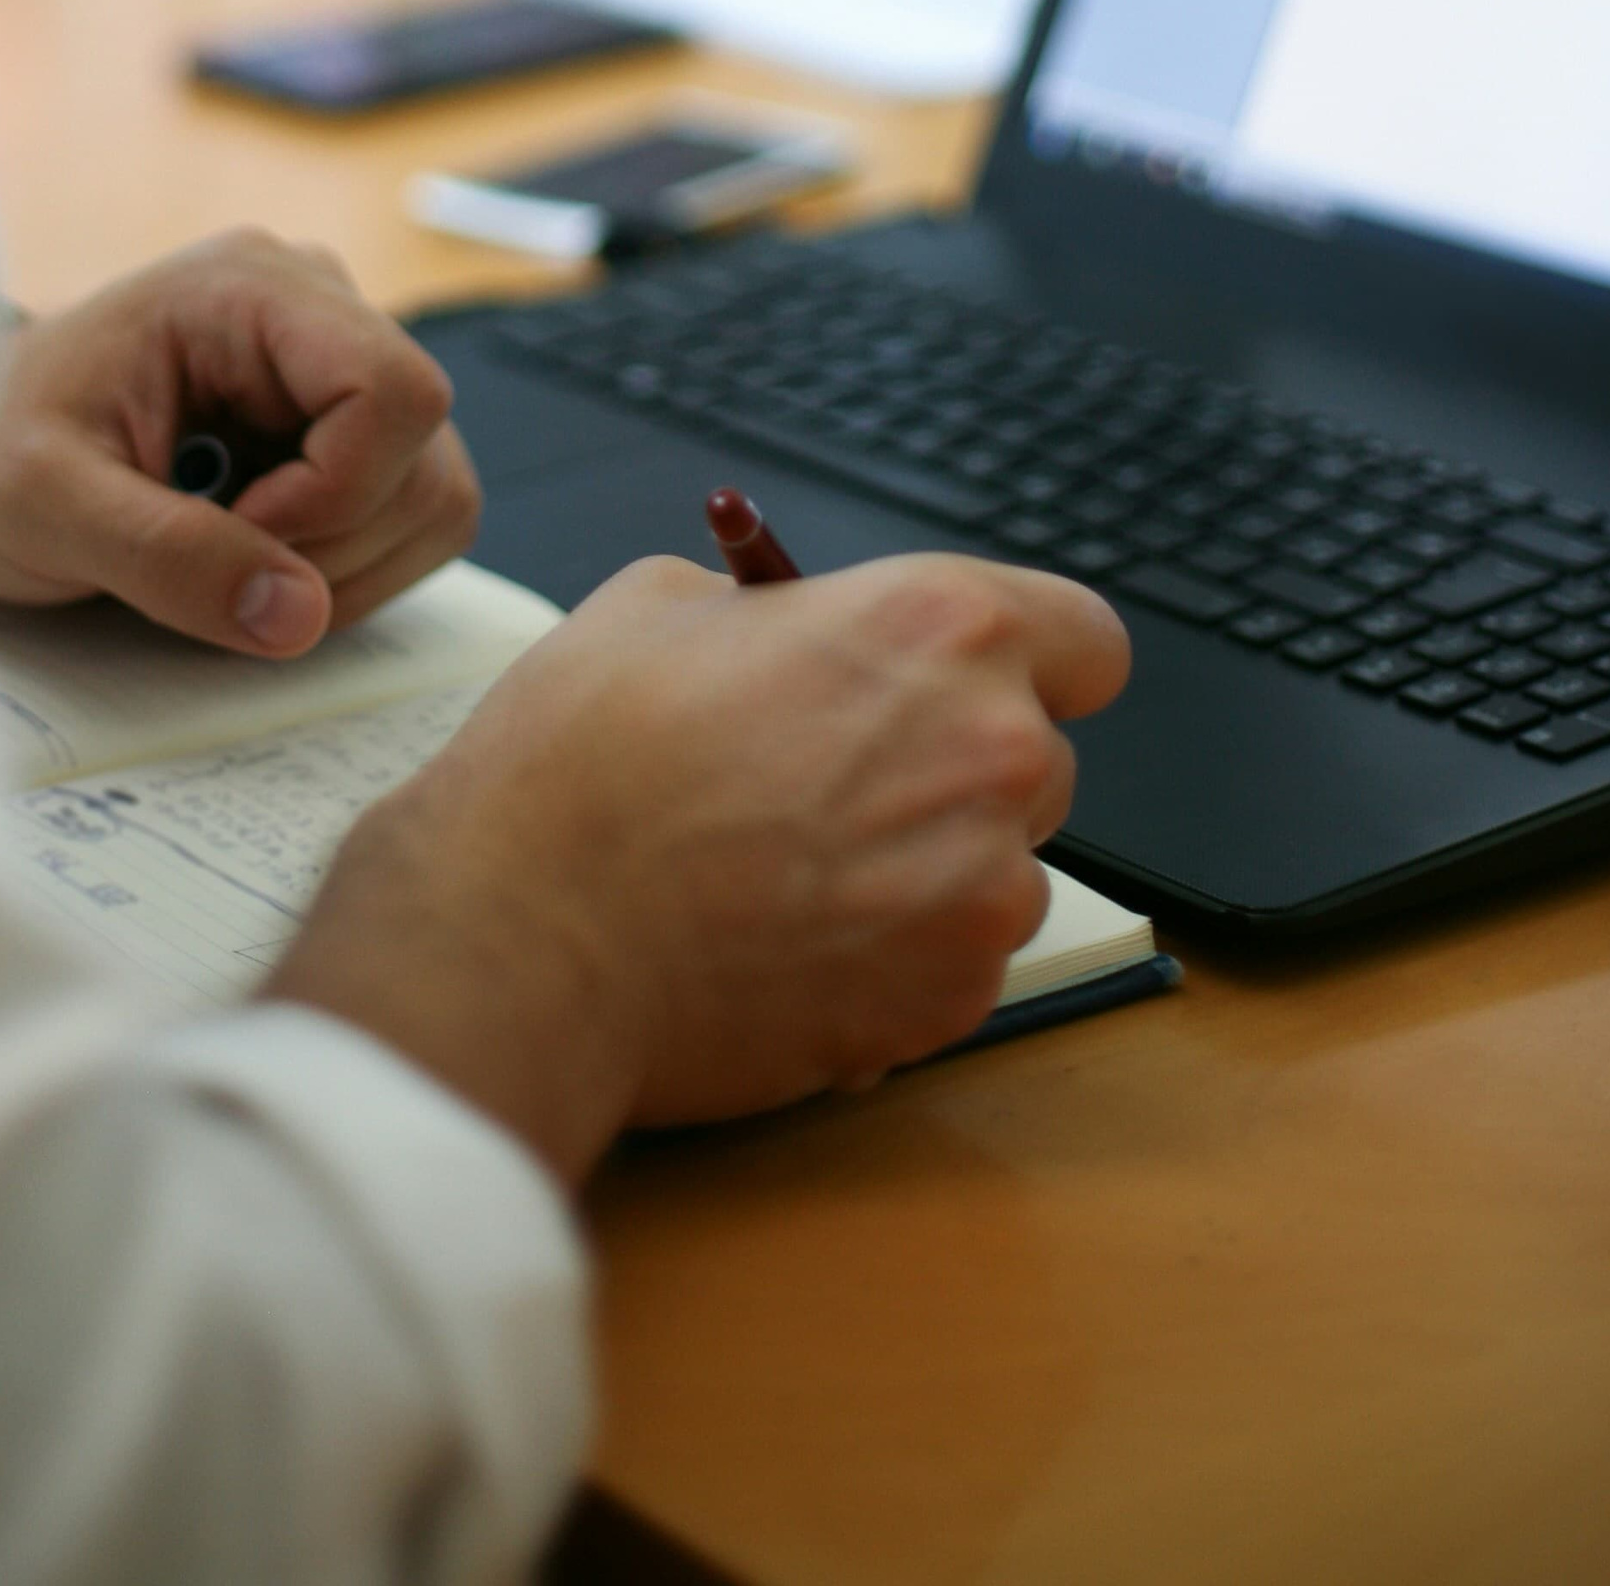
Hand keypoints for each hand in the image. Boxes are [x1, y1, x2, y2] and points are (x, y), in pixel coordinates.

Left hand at [0, 232, 480, 657]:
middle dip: (329, 549)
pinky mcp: (355, 433)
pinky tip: (253, 557)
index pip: (395, 393)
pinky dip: (347, 575)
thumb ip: (164, 556)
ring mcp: (344, 372)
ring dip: (340, 572)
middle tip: (210, 558)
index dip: (335, 496)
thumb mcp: (41, 505)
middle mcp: (319, 311)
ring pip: (435, 502)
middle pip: (425, 462)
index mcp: (252, 288)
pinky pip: (414, 525)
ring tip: (224, 559)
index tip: (233, 534)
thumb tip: (297, 615)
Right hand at [268, 552, 1130, 1184]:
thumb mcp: (660, 608)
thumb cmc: (577, 764)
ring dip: (926, 872)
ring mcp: (984, 887)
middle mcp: (991, 749)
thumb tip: (795, 633)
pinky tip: (783, 944)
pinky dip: (891, 959)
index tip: (978, 683)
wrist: (523, 933)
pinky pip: (952, 963)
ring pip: (998, 870)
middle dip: (956, 770)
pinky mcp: (951, 1000)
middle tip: (835, 788)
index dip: (1030, 660)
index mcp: (934, 626)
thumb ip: (778, 612)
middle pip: (1038, 757)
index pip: (1086, 637)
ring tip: (790, 878)